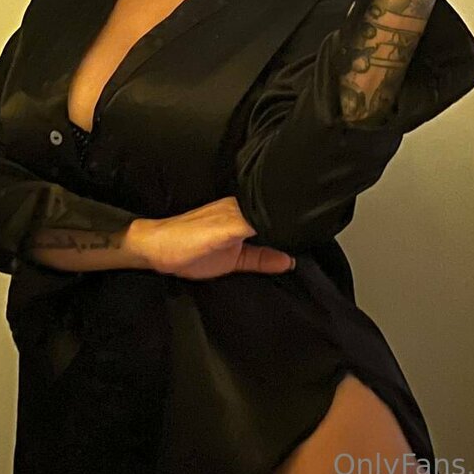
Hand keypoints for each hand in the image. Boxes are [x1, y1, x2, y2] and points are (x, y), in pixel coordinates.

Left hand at [126, 198, 295, 279]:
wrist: (157, 253)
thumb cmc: (186, 236)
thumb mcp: (224, 230)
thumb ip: (250, 227)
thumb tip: (279, 227)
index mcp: (241, 208)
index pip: (271, 209)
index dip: (289, 214)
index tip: (311, 218)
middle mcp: (243, 220)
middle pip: (272, 224)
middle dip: (291, 230)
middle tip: (316, 236)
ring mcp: (238, 239)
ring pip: (268, 242)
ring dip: (284, 246)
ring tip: (309, 251)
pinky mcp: (233, 258)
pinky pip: (259, 259)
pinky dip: (273, 262)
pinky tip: (288, 265)